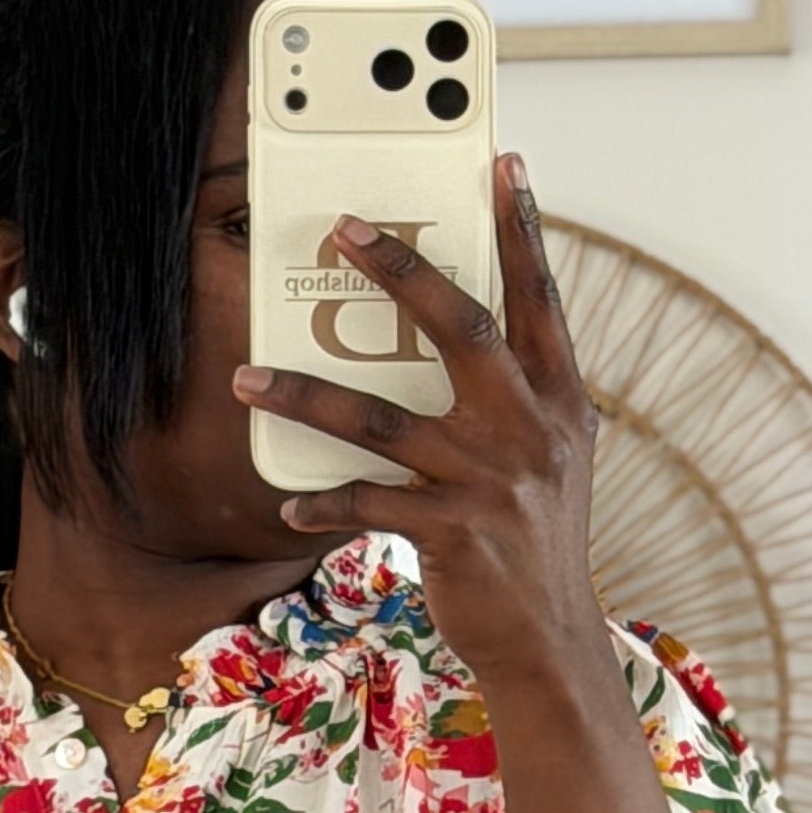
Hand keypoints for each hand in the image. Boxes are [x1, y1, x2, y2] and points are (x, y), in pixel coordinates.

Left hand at [236, 155, 609, 697]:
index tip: (503, 168)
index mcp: (562, 403)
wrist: (553, 644)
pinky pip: (368, 500)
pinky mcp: (454, 531)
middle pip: (460, 327)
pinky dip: (322, 498)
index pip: (540, 299)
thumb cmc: (536, 545)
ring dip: (306, 394)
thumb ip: (516, 401)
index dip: (523, 231)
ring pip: (383, 419)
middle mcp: (532, 430)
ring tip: (249, 376)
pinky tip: (289, 501)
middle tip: (346, 227)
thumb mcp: (550, 462)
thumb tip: (445, 343)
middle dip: (401, 270)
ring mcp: (493, 480)